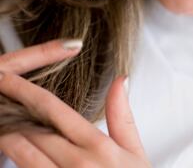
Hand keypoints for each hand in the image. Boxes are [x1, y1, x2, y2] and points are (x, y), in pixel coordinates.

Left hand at [0, 39, 151, 166]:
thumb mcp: (134, 151)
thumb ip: (123, 115)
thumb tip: (121, 80)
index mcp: (97, 145)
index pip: (53, 110)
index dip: (25, 91)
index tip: (8, 78)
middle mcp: (76, 163)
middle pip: (31, 129)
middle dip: (10, 110)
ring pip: (21, 152)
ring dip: (6, 133)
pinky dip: (15, 158)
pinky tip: (12, 147)